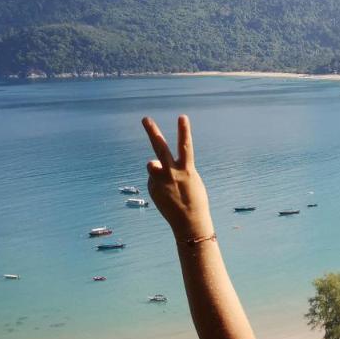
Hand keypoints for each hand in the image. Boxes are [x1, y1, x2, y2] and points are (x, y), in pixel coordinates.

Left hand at [142, 115, 212, 238]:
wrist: (190, 221)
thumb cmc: (194, 199)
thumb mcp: (190, 180)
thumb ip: (174, 168)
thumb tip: (153, 164)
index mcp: (186, 170)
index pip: (185, 146)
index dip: (184, 130)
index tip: (182, 116)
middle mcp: (171, 173)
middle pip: (160, 148)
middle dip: (153, 132)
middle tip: (145, 119)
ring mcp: (160, 181)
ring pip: (151, 165)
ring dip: (156, 167)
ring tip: (166, 179)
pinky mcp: (153, 189)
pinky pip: (154, 180)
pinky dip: (159, 184)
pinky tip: (167, 195)